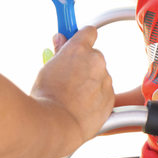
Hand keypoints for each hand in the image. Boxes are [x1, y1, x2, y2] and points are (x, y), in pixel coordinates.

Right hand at [31, 27, 113, 145]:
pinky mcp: (111, 97)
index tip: (77, 43)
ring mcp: (105, 79)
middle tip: (69, 78)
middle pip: (94, 56)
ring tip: (72, 97)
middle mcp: (96, 60)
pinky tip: (81, 106)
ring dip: (90, 82)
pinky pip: (104, 92)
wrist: (57, 126)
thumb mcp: (47, 69)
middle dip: (84, 64)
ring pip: (99, 76)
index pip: (89, 31)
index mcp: (79, 49)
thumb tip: (60, 38)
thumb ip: (58, 52)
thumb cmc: (47, 97)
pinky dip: (96, 97)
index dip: (82, 38)